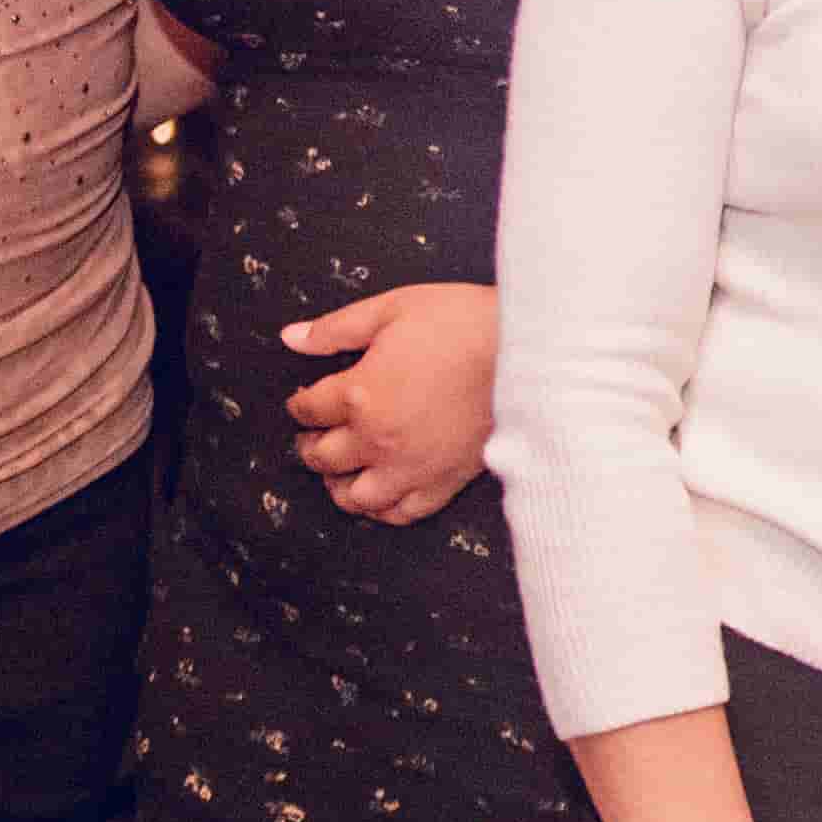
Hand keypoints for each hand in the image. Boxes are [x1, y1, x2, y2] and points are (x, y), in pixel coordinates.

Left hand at [278, 281, 499, 524]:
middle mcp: (378, 439)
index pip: (308, 408)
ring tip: (341, 470)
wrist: (529, 352)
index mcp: (359, 394)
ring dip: (338, 484)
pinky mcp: (444, 481)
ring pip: (354, 496)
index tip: (305, 398)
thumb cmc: (463, 324)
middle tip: (316, 435)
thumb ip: (336, 328)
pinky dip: (382, 509)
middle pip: (323, 456)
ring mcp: (410, 466)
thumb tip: (292, 337)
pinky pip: (401, 512)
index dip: (300, 402)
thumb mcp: (393, 309)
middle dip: (311, 444)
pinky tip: (380, 494)